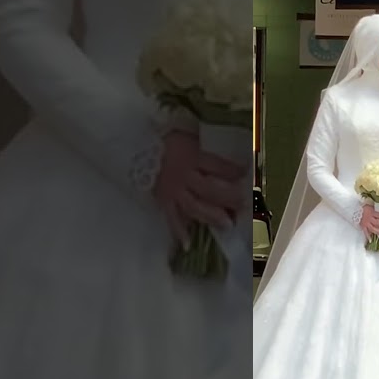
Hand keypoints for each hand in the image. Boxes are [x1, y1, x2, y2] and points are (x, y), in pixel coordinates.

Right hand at [153, 131, 243, 246]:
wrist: (131, 147)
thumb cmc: (163, 140)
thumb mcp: (185, 134)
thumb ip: (202, 142)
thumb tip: (223, 143)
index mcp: (192, 157)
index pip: (217, 166)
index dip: (233, 171)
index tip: (246, 175)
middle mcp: (185, 176)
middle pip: (210, 189)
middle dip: (228, 198)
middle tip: (243, 205)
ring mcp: (174, 191)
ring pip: (195, 206)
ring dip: (212, 216)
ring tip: (228, 225)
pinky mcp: (162, 201)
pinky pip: (171, 218)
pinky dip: (179, 232)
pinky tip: (188, 244)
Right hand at [359, 204, 378, 237]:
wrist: (353, 210)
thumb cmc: (363, 208)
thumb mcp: (370, 206)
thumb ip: (375, 208)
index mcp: (372, 213)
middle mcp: (369, 219)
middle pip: (377, 223)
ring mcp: (366, 224)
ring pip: (373, 228)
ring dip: (378, 231)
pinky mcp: (363, 227)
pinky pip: (365, 232)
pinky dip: (368, 236)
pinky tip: (370, 240)